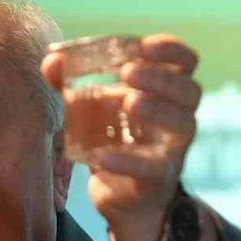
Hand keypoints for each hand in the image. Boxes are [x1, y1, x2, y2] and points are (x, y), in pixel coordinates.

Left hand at [42, 34, 201, 240]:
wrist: (118, 195)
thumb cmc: (110, 139)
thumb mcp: (90, 108)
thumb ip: (68, 83)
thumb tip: (51, 59)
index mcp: (165, 93)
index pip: (185, 63)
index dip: (170, 50)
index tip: (142, 45)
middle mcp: (177, 118)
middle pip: (189, 90)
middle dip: (161, 77)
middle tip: (127, 72)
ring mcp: (172, 150)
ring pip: (184, 125)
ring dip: (158, 110)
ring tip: (128, 102)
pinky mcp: (158, 180)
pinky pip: (152, 168)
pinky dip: (128, 160)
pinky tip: (102, 154)